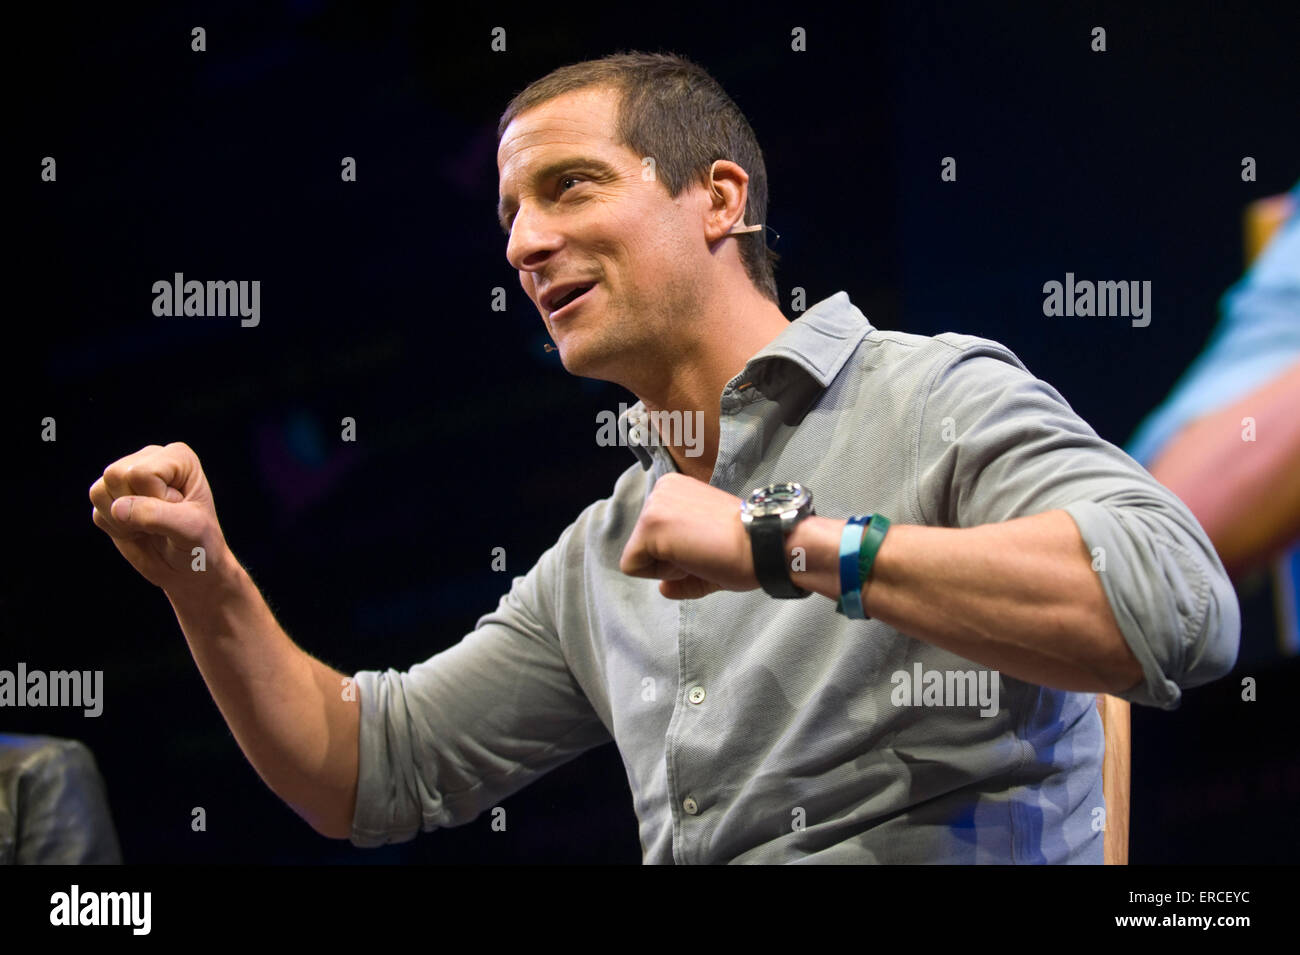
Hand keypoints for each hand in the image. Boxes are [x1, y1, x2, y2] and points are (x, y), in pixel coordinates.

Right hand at [89, 442, 234, 596]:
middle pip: (115, 475)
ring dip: (122, 521)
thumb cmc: (199, 544)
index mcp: (177, 456)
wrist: (190, 568)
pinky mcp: (111, 498)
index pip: (142, 473)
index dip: (156, 500)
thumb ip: (155, 515)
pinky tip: (138, 531)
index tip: (178, 511)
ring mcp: (128, 477)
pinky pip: (96, 513)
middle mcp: (151, 458)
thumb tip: (117, 508)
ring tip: (150, 526)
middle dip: (136, 508)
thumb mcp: (189, 529)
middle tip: (161, 521)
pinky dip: (115, 530)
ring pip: (99, 492)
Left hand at [619, 472, 755, 598]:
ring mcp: (653, 506)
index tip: (709, 545)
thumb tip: (663, 588)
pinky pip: (632, 565)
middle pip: (644, 544)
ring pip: (638, 555)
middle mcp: (661, 489)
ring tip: (701, 552)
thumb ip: (681, 569)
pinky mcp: (649, 525)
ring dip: (668, 566)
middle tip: (706, 551)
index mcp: (676, 489)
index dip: (679, 554)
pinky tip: (690, 556)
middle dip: (671, 560)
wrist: (765, 544)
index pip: (656, 534)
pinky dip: (660, 573)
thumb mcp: (708, 549)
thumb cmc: (746, 547)